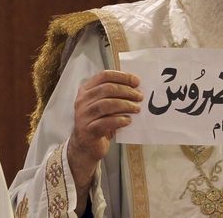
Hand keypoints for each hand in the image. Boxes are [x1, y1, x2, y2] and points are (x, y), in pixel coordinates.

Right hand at [67, 70, 141, 186]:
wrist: (85, 147)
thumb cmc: (98, 123)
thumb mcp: (103, 105)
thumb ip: (114, 96)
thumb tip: (136, 88)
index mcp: (86, 90)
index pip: (104, 76)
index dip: (122, 77)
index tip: (136, 81)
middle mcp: (82, 101)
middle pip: (107, 89)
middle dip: (127, 91)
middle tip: (140, 97)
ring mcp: (83, 115)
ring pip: (107, 104)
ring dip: (126, 105)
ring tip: (137, 108)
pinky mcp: (88, 130)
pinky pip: (106, 122)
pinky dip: (120, 120)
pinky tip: (128, 121)